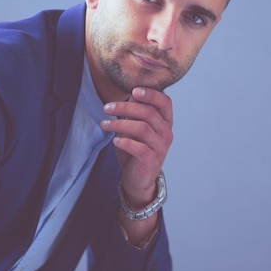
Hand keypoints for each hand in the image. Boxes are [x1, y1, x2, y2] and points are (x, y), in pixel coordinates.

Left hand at [101, 87, 172, 207]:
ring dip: (120, 123)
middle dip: (125, 107)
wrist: (139, 179)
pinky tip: (115, 140)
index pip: (165, 102)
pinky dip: (125, 142)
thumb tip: (132, 94)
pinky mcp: (151, 160)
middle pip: (149, 112)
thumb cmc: (137, 149)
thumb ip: (136, 113)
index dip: (151, 94)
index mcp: (165, 122)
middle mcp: (166, 133)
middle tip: (107, 108)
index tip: (133, 91)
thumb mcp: (136, 128)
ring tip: (104, 124)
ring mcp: (160, 147)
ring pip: (142, 128)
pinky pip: (139, 148)